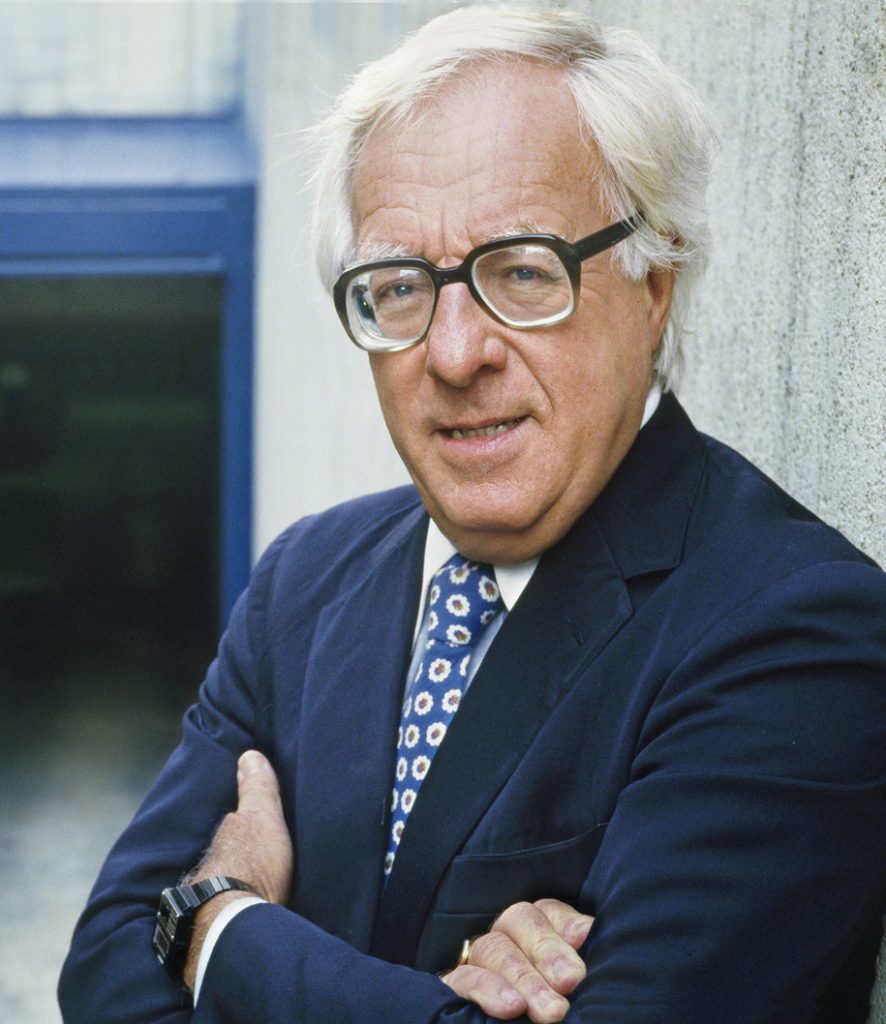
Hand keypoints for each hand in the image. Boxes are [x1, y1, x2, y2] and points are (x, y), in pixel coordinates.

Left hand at [182, 750, 292, 990]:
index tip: (255, 828)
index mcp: (227, 836)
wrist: (233, 925)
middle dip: (237, 857)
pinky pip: (223, 912)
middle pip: (225, 854)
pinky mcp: (211, 927)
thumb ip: (257, 790)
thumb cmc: (252, 866)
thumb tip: (248, 754)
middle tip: (257, 861)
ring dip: (233, 886)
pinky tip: (242, 919)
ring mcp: (207, 897)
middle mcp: (210, 864)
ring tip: (250, 892)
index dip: (244, 824)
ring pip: (221, 883)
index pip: (234, 824)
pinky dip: (231, 912)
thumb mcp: (263, 819)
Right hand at [440, 898, 592, 1022]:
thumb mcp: (571, 987)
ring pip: (492, 948)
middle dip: (547, 951)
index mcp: (537, 934)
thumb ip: (575, 965)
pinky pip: (462, 979)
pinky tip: (511, 1008)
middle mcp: (506, 940)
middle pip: (519, 922)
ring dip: (523, 977)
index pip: (545, 911)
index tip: (583, 939)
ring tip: (550, 1011)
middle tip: (571, 982)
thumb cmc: (567, 1015)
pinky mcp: (454, 991)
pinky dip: (485, 989)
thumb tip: (590, 936)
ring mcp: (478, 964)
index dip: (563, 922)